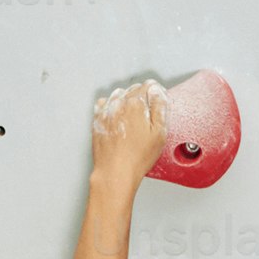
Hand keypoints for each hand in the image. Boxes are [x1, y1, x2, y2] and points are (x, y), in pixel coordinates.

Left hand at [88, 77, 168, 192]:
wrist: (114, 172)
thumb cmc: (136, 157)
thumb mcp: (159, 132)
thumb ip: (160, 106)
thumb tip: (158, 91)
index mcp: (135, 103)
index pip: (149, 86)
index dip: (156, 93)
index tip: (158, 101)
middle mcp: (118, 103)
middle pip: (133, 90)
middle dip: (142, 97)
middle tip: (147, 114)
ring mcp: (106, 111)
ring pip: (119, 95)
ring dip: (127, 101)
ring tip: (133, 118)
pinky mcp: (97, 120)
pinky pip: (104, 104)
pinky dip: (112, 107)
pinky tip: (118, 119)